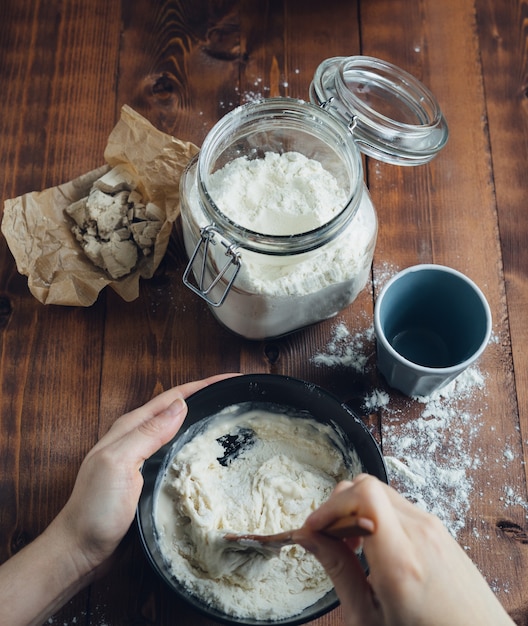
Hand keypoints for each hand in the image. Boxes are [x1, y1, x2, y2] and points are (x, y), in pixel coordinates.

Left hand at [0, 374, 238, 625]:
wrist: (80, 549)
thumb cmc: (96, 508)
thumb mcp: (119, 464)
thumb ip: (147, 433)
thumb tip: (181, 405)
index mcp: (131, 427)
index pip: (173, 396)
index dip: (203, 385)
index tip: (232, 379)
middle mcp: (138, 437)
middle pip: (178, 409)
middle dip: (207, 399)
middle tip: (238, 399)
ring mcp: (144, 459)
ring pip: (180, 431)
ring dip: (203, 423)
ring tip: (232, 423)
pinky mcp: (150, 479)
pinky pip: (179, 455)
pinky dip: (196, 449)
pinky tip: (211, 458)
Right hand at [294, 475, 513, 625]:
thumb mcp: (368, 617)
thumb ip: (338, 570)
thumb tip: (309, 536)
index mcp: (401, 558)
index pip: (364, 494)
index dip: (331, 504)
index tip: (314, 527)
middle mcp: (421, 532)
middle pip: (368, 487)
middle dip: (339, 506)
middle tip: (327, 538)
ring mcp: (435, 527)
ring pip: (382, 493)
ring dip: (357, 510)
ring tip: (350, 547)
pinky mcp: (441, 530)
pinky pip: (400, 507)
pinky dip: (378, 516)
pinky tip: (374, 548)